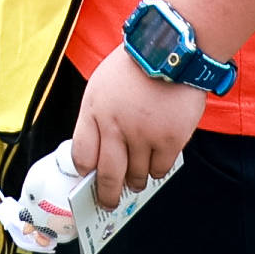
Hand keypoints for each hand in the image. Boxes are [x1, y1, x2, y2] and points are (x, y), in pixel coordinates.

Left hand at [71, 51, 206, 203]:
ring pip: (136, 176)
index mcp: (94, 110)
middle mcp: (115, 126)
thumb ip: (96, 117)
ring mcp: (143, 135)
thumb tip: (96, 152)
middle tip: (109, 202)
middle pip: (107, 176)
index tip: (88, 177)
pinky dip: (157, 169)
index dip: (84, 171)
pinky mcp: (169, 139)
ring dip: (136, 181)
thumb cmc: (136, 67)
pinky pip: (160, 169)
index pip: (81, 155)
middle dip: (107, 195)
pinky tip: (157, 160)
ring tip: (137, 179)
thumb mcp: (102, 85)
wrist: (173, 51)